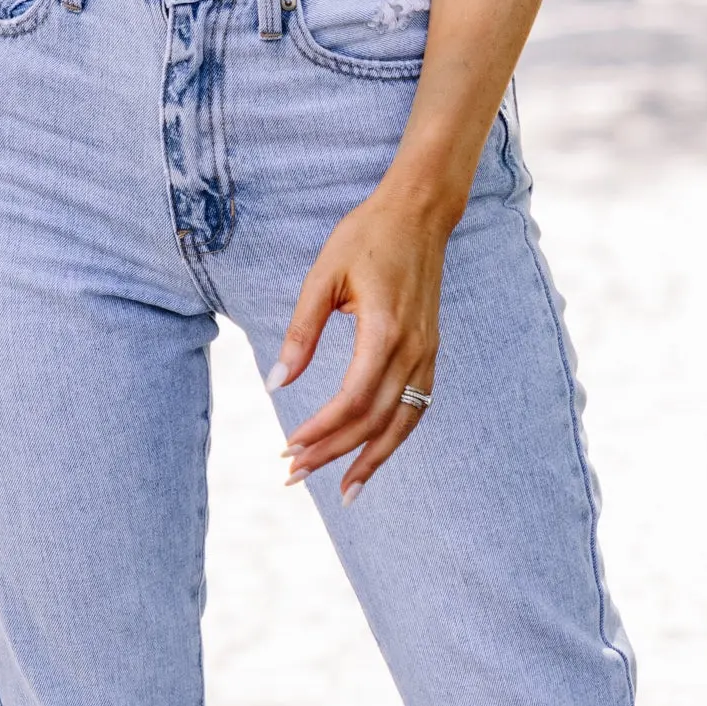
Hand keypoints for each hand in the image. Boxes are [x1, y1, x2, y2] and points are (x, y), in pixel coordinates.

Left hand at [268, 179, 450, 502]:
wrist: (419, 213)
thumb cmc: (365, 237)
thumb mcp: (322, 277)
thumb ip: (300, 332)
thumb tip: (276, 383)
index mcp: (385, 330)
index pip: (353, 400)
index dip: (321, 430)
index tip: (288, 446)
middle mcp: (413, 349)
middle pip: (375, 420)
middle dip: (334, 453)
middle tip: (294, 474)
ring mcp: (428, 353)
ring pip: (403, 423)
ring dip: (372, 460)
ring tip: (344, 492)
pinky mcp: (430, 352)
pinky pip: (416, 407)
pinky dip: (395, 437)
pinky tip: (374, 455)